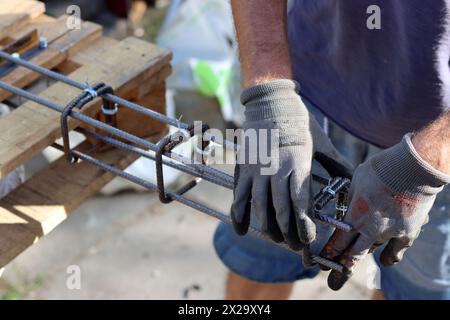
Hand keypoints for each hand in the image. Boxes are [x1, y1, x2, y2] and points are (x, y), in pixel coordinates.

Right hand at [231, 80, 352, 249]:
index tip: (308, 239)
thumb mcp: (321, 144)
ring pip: (260, 206)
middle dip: (288, 232)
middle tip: (295, 247)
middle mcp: (276, 170)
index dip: (304, 224)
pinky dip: (238, 214)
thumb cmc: (299, 125)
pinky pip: (239, 195)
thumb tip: (353, 181)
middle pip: (280, 209)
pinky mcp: (243, 168)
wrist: (271, 105)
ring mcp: (257, 170)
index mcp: (298, 164)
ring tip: (275, 239)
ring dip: (267, 226)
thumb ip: (337, 164)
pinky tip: (241, 230)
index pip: (300, 202)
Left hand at [321, 134, 449, 289]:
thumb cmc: (381, 169)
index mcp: (354, 216)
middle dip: (339, 268)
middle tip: (331, 279)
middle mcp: (370, 229)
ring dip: (359, 259)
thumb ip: (351, 198)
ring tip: (348, 270)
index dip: (329, 254)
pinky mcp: (407, 232)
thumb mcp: (356, 180)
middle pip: (352, 255)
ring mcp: (389, 233)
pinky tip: (386, 261)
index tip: (321, 262)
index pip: (337, 242)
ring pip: (371, 252)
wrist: (414, 167)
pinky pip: (397, 251)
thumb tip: (349, 206)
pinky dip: (390, 257)